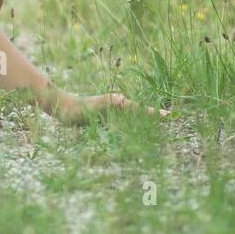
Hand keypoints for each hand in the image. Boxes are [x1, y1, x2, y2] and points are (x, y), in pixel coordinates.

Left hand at [45, 89, 170, 125]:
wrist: (63, 107)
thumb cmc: (78, 108)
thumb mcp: (94, 106)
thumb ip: (108, 102)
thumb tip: (123, 99)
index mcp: (118, 104)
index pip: (141, 109)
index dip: (155, 113)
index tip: (171, 116)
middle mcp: (118, 107)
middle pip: (140, 113)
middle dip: (155, 117)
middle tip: (172, 121)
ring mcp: (112, 113)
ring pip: (132, 119)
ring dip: (145, 122)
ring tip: (159, 129)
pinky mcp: (106, 119)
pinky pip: (123, 124)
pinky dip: (133, 127)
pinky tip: (136, 134)